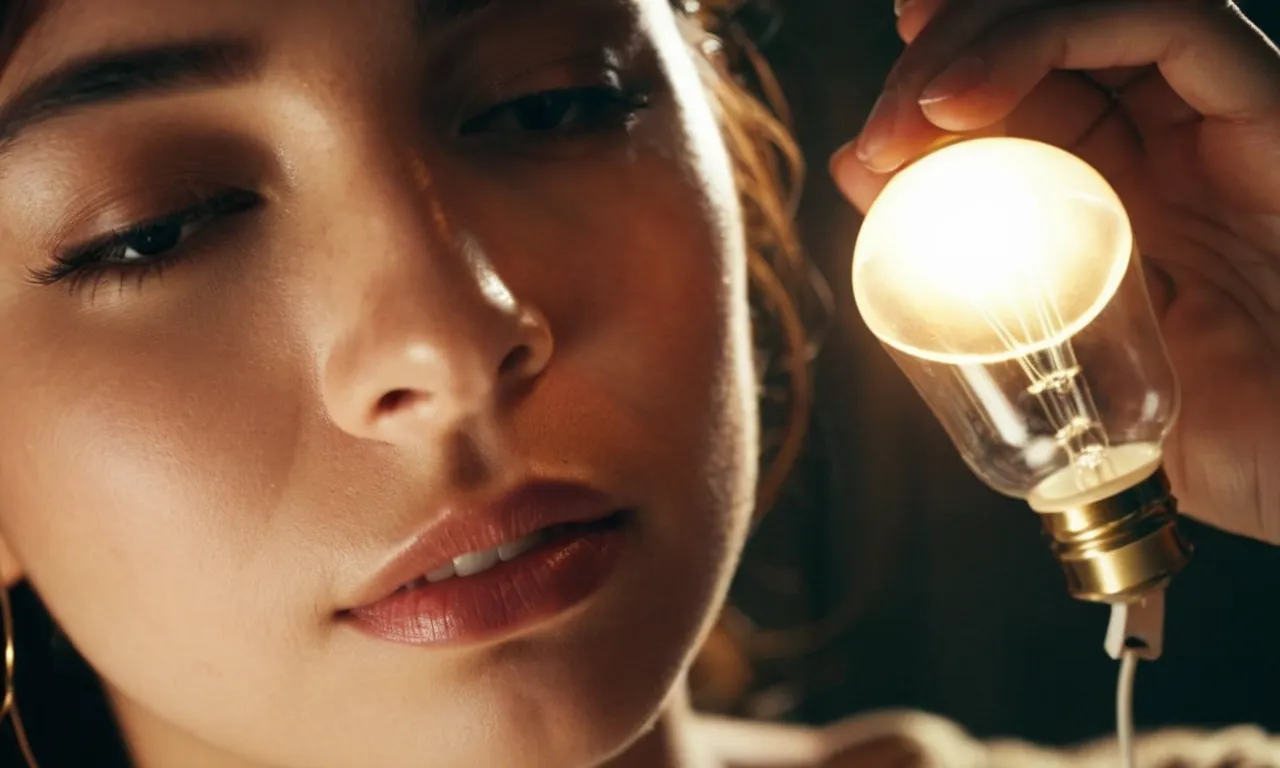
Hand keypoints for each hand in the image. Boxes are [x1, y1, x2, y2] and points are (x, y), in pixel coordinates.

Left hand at [830, 0, 1279, 544]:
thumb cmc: (1217, 441)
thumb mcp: (1057, 358)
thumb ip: (958, 263)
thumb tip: (859, 172)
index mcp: (1130, 190)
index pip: (1028, 91)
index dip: (944, 82)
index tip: (872, 138)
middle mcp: (1178, 137)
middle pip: (1054, 34)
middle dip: (946, 54)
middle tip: (878, 130)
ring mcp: (1226, 120)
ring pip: (1099, 4)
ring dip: (979, 36)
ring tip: (907, 116)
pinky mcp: (1273, 109)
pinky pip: (1169, 21)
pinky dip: (1046, 35)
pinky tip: (959, 104)